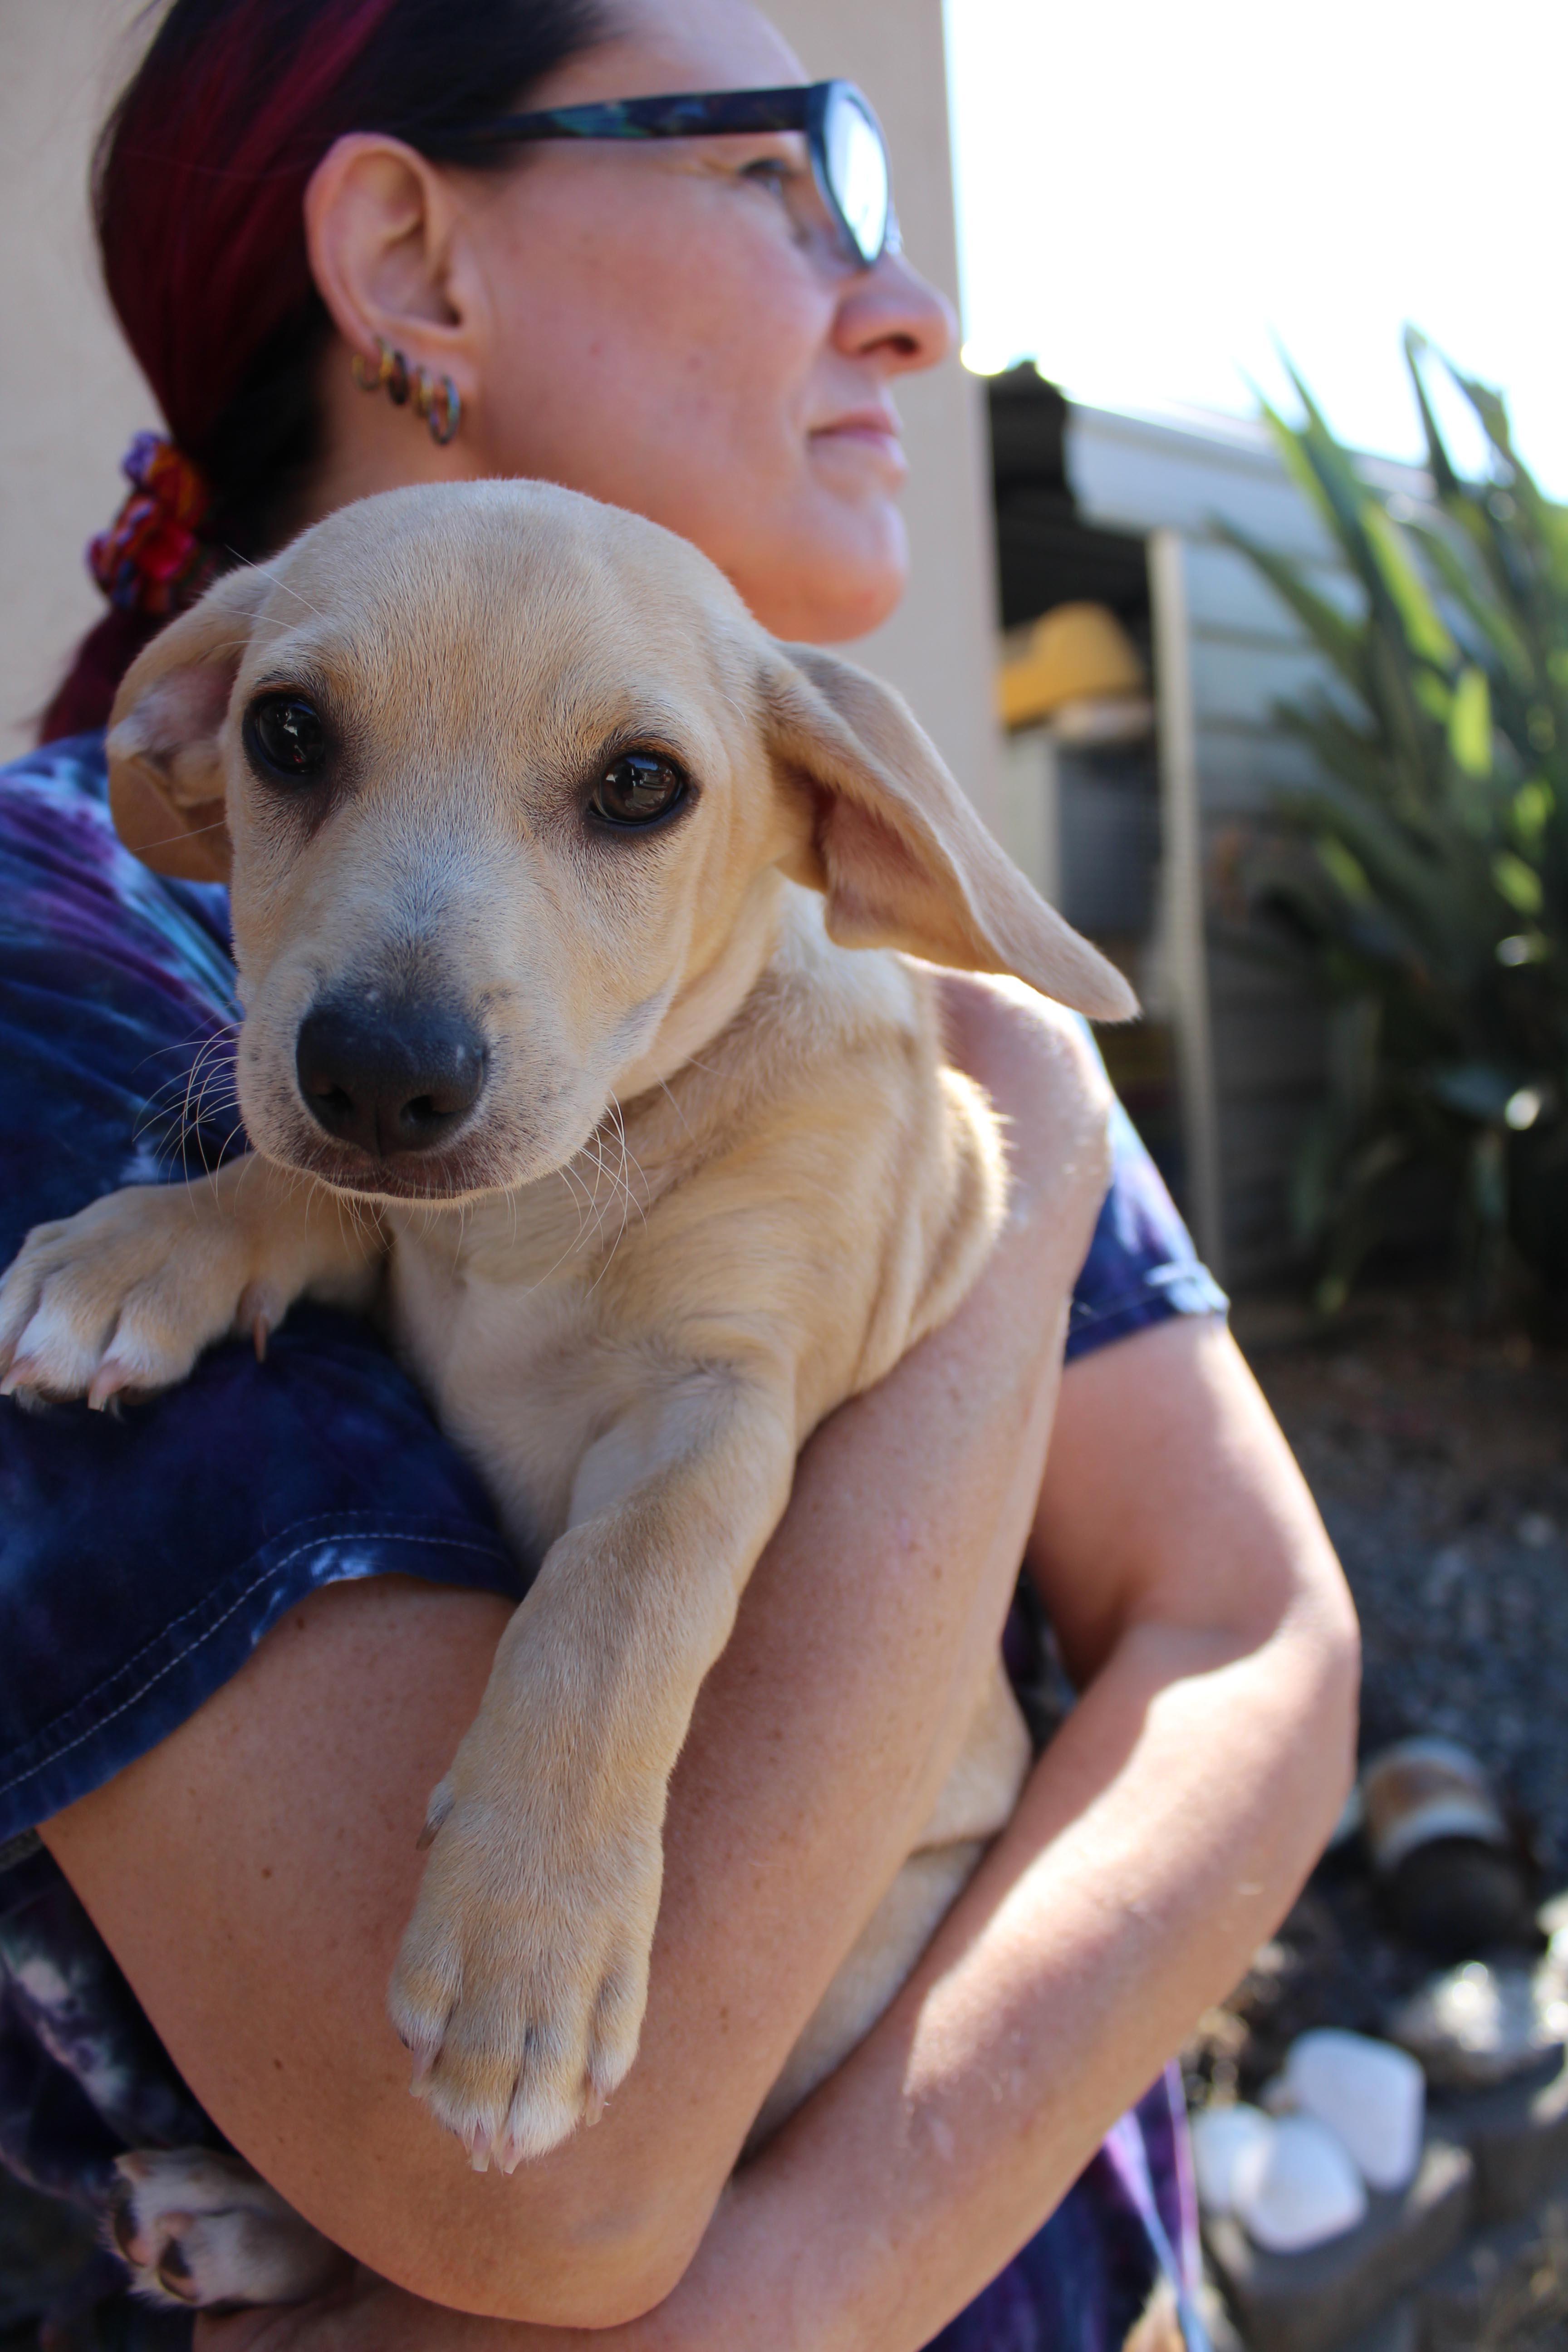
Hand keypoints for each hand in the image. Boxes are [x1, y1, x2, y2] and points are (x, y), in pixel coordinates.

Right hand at [0, 1176, 270, 1405]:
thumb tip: (256, 1337)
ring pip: (39, 1273)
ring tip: (3, 1379)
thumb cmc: (262, 1269)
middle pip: (79, 1293)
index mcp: (205, 1255)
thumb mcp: (279, 1288)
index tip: (102, 1394)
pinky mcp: (72, 1226)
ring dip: (12, 1329)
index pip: (157, 1311)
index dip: (129, 1356)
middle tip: (40, 1393)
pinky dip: (6, 1306)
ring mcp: (101, 1224)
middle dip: (55, 1350)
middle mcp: (145, 1233)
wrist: (244, 1205)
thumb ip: (262, 1312)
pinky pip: (28, 1261)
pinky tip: (0, 1349)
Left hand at [389, 1716, 660, 2172]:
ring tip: (523, 2149)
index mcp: (449, 1893)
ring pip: (550, 2052)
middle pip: (479, 2049)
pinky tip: (594, 2097)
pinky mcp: (629, 1922)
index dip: (419, 2046)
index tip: (422, 2071)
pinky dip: (605, 2064)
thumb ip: (447, 1851)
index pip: (417, 2002)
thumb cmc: (517, 1733)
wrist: (596, 1698)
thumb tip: (442, 1861)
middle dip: (472, 2109)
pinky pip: (619, 2014)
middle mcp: (504, 1928)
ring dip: (535, 2112)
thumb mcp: (456, 1791)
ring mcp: (572, 1931)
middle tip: (473, 2147)